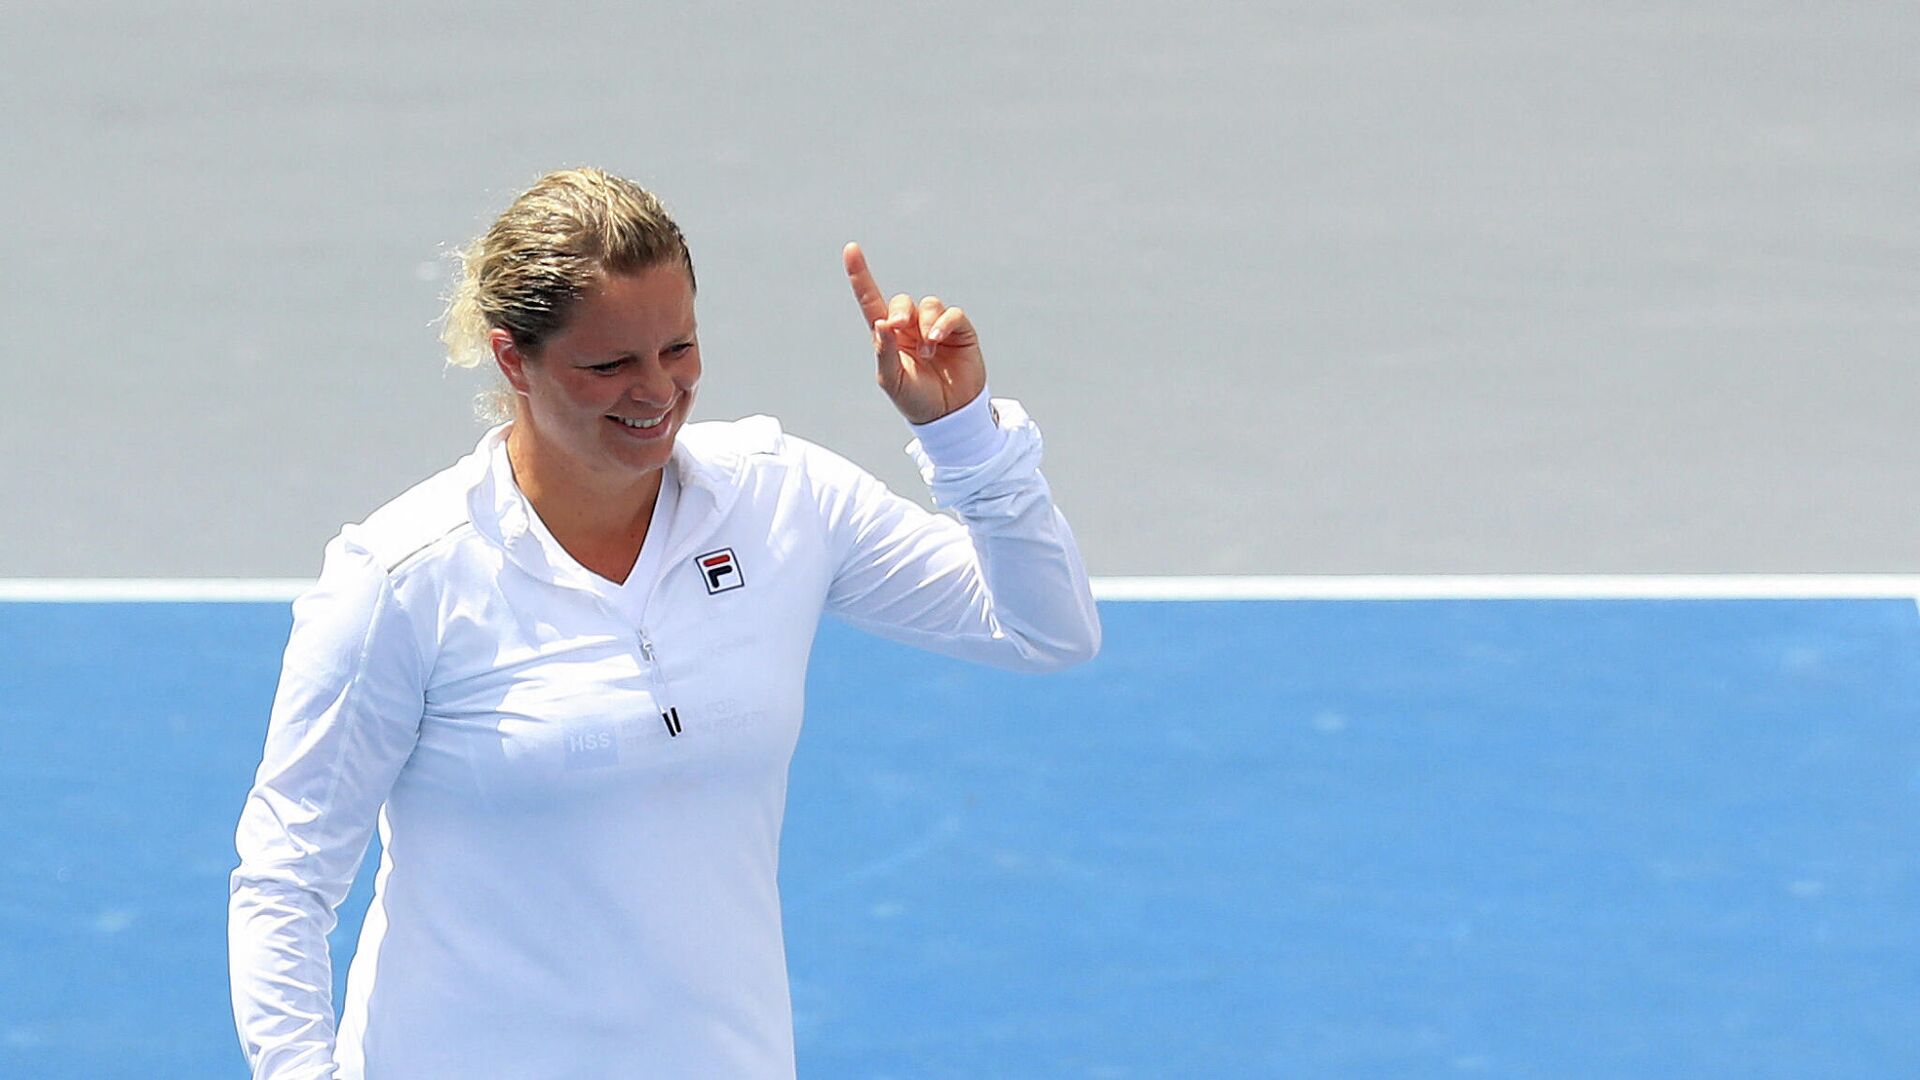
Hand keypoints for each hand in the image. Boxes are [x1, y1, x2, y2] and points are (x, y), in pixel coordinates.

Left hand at [842, 242, 986, 423]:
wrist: (949, 415)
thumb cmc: (916, 399)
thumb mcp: (892, 381)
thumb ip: (884, 353)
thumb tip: (881, 323)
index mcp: (889, 336)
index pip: (871, 301)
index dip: (860, 275)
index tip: (850, 249)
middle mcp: (910, 327)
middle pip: (901, 301)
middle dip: (899, 311)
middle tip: (898, 327)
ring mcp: (935, 327)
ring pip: (928, 305)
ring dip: (926, 325)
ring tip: (928, 350)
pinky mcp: (959, 330)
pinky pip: (951, 313)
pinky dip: (944, 323)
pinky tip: (938, 341)